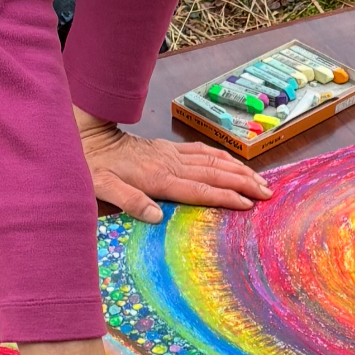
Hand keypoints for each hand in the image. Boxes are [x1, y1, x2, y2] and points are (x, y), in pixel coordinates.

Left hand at [74, 107, 270, 222]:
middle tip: (268, 193)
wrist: (86, 137)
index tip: (248, 203)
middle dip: (244, 183)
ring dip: (239, 170)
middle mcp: (170, 164)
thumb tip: (156, 217)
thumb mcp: (102, 187)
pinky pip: (201, 151)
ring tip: (261, 180)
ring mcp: (171, 154)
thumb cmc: (93, 166)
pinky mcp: (167, 148)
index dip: (226, 196)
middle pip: (215, 173)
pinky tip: (233, 161)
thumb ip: (129, 201)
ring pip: (213, 160)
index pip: (200, 189)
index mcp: (158, 178)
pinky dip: (221, 156)